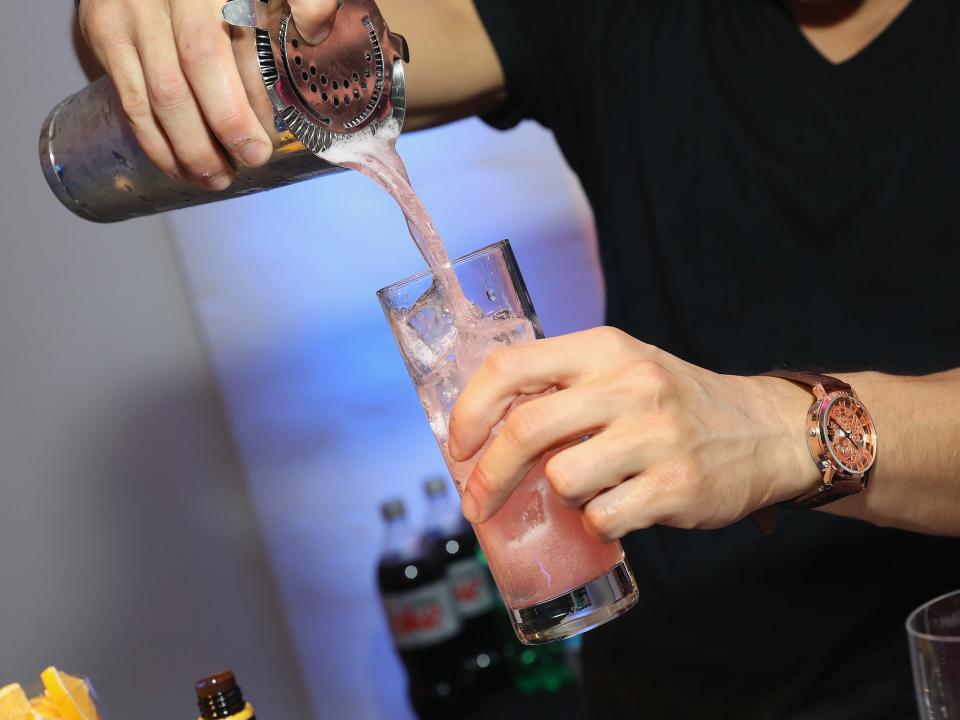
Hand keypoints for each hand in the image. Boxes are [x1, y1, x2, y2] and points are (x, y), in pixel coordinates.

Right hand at [78, 0, 340, 188]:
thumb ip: (300, 1)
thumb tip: (318, 29)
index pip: (216, 48)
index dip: (240, 102)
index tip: (261, 142)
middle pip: (186, 76)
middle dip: (220, 130)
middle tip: (249, 162)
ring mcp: (127, 17)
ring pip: (156, 97)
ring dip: (189, 149)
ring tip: (217, 177)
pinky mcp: (103, 34)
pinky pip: (130, 102)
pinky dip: (156, 142)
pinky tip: (182, 166)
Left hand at [447, 327, 819, 540]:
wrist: (766, 430)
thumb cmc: (675, 403)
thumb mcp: (623, 369)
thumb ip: (563, 385)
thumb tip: (484, 428)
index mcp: (604, 349)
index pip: (510, 365)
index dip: (469, 408)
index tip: (457, 444)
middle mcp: (628, 384)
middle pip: (524, 429)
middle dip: (487, 474)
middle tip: (476, 501)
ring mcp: (654, 435)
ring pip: (562, 479)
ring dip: (557, 497)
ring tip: (583, 493)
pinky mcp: (676, 485)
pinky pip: (602, 517)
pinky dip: (595, 524)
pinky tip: (614, 512)